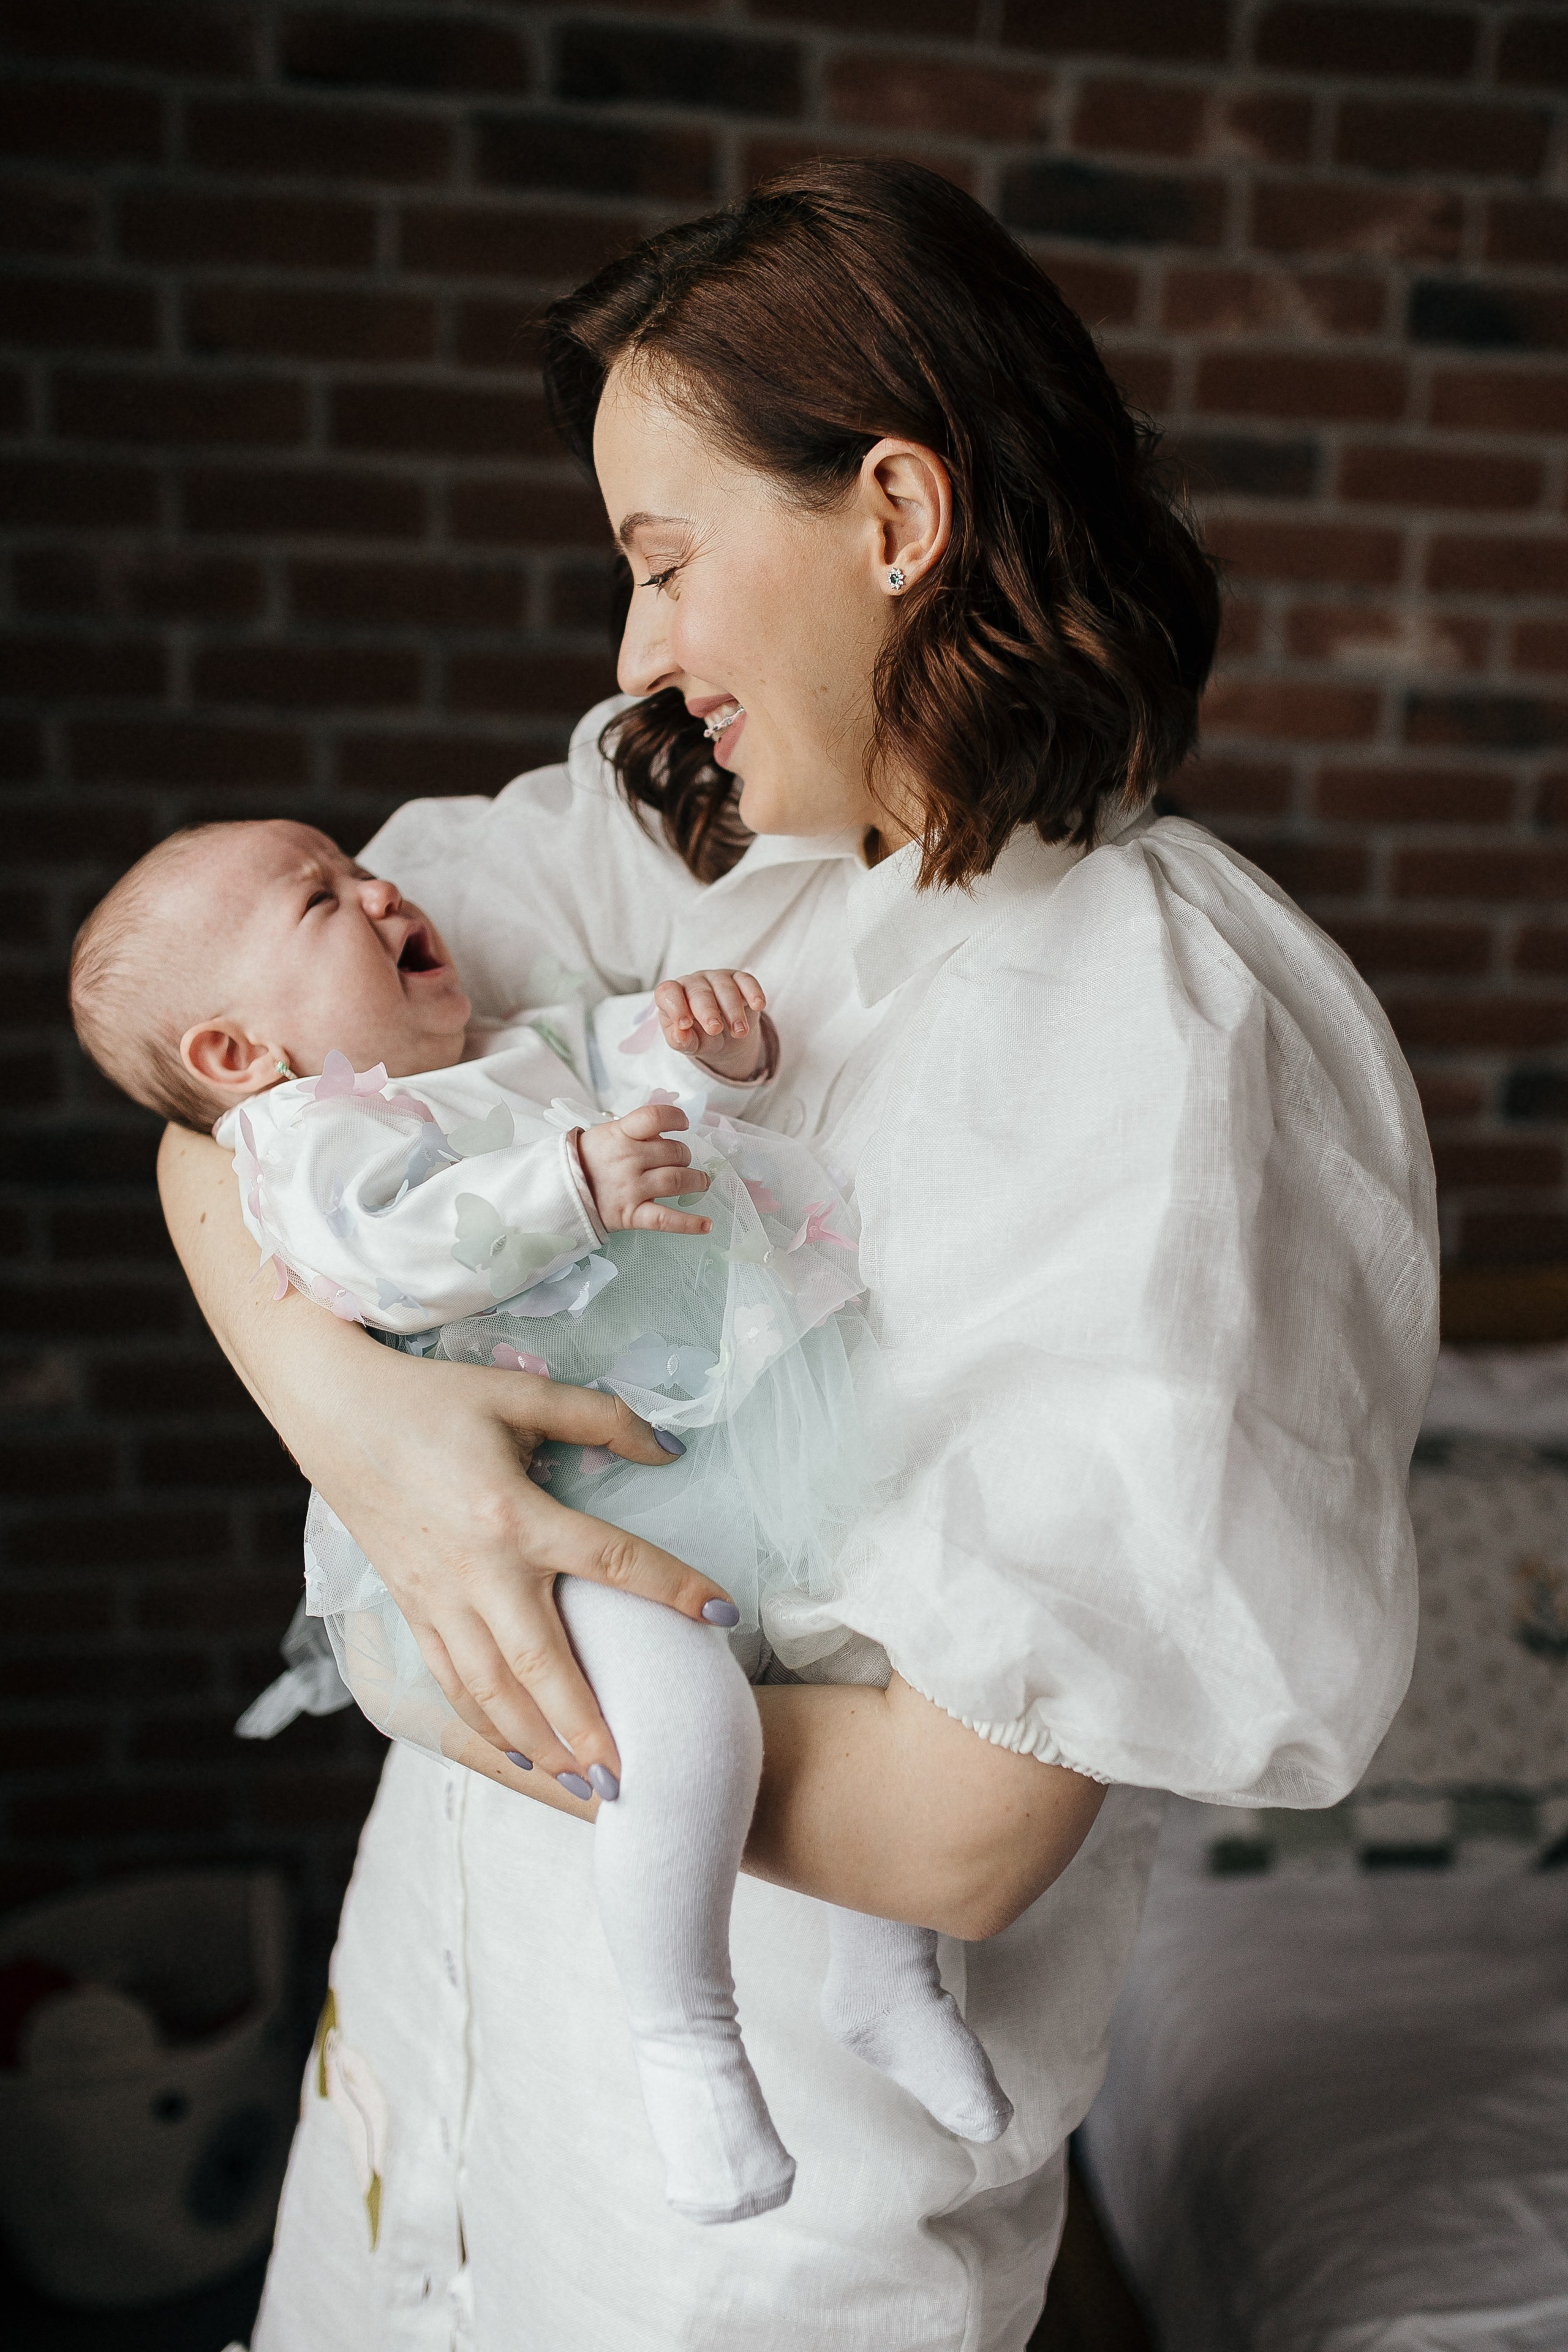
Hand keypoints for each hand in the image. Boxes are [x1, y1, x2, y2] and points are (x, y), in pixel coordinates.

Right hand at [295, 1338, 738, 1798]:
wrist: (336, 1413)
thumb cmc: (433, 1399)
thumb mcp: (521, 1392)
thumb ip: (599, 1419)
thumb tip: (667, 1450)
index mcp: (515, 1513)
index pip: (613, 1560)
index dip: (674, 1588)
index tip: (725, 1616)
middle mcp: (478, 1570)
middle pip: (542, 1663)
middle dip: (587, 1726)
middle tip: (630, 1777)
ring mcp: (438, 1598)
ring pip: (491, 1691)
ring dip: (538, 1744)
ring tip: (584, 1785)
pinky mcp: (411, 1608)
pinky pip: (450, 1682)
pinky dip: (483, 1726)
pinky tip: (516, 1754)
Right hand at [577, 1101, 712, 1234]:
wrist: (556, 1192)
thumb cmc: (587, 1161)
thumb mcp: (606, 1135)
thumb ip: (635, 1131)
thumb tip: (667, 1131)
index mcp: (620, 1134)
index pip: (655, 1117)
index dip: (676, 1117)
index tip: (684, 1124)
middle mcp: (627, 1159)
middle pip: (674, 1151)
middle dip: (684, 1156)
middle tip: (682, 1162)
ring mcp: (630, 1188)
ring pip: (677, 1180)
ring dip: (696, 1181)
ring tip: (701, 1183)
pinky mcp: (631, 1215)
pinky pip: (665, 1219)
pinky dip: (689, 1223)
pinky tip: (707, 1224)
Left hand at [655, 969, 769, 1082]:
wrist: (723, 1036)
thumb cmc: (699, 1036)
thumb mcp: (688, 1044)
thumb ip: (680, 1040)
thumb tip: (680, 1034)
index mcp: (673, 996)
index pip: (667, 993)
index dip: (675, 1006)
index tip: (684, 1025)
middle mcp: (693, 983)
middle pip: (699, 992)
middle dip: (707, 1011)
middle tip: (715, 1029)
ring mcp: (716, 979)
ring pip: (725, 988)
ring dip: (733, 1010)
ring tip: (739, 1032)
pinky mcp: (739, 979)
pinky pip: (746, 981)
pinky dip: (753, 992)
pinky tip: (758, 1005)